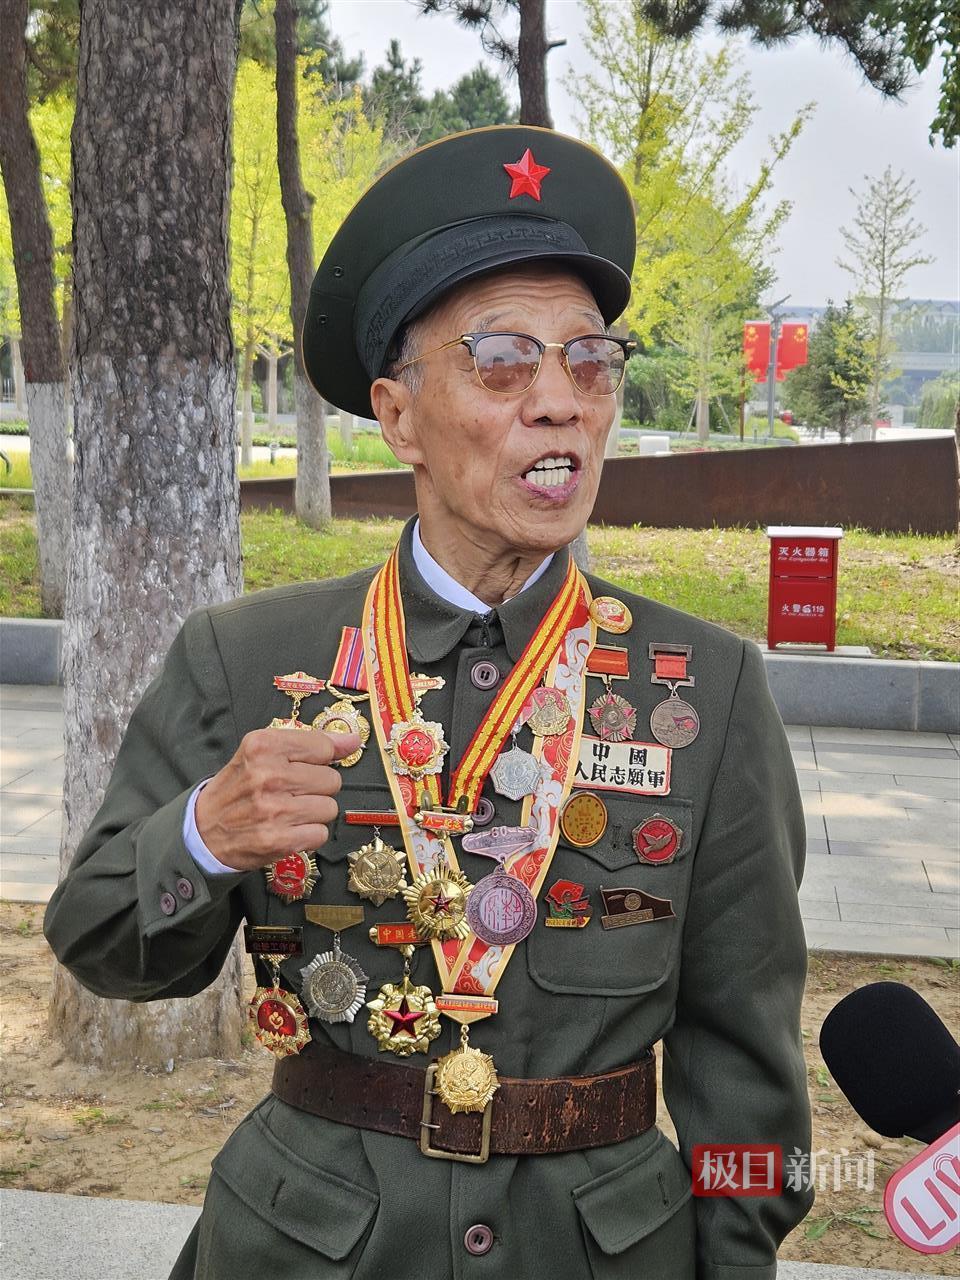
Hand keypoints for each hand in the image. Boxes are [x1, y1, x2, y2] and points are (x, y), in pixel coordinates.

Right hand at [194, 726, 359, 871]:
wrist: (203, 829)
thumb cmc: (238, 788)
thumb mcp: (262, 753)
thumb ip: (309, 743)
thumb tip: (352, 741)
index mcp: (262, 746)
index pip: (323, 747)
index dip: (320, 759)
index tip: (307, 766)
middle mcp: (267, 775)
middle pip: (331, 780)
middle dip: (317, 788)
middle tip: (292, 792)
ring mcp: (273, 809)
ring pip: (330, 808)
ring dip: (314, 812)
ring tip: (290, 811)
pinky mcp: (278, 839)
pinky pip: (320, 833)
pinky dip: (309, 834)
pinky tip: (289, 829)